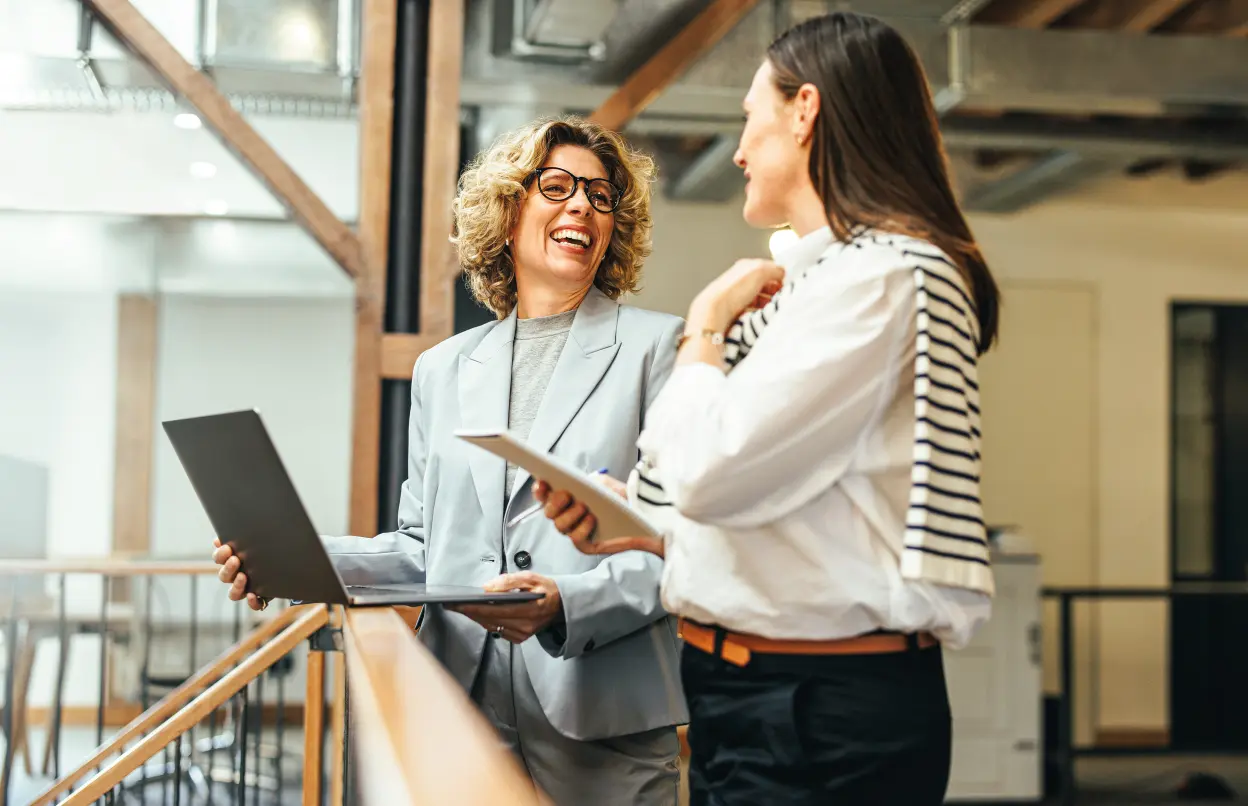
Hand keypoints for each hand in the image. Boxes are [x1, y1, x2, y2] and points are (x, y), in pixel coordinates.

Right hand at [212, 537, 267, 611]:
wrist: (293, 564)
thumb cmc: (272, 547)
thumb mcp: (261, 538)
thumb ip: (247, 534)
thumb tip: (228, 533)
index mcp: (233, 560)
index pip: (219, 559)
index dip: (220, 555)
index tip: (226, 547)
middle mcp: (237, 576)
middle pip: (223, 576)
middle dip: (227, 568)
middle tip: (235, 559)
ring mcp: (248, 589)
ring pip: (233, 594)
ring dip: (236, 585)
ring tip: (243, 576)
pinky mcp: (260, 599)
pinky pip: (254, 605)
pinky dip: (252, 602)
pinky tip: (253, 595)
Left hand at [447, 573, 561, 643]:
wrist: (562, 605)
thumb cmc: (547, 588)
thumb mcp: (531, 577)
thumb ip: (509, 581)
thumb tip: (487, 588)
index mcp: (529, 610)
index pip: (494, 610)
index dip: (473, 607)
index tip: (457, 603)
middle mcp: (525, 626)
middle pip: (489, 620)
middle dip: (470, 612)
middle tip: (452, 605)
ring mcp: (523, 634)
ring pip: (492, 626)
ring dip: (476, 617)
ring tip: (462, 607)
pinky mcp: (521, 638)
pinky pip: (498, 630)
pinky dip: (488, 621)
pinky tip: (480, 613)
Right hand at [533, 482, 664, 557]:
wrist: (646, 519)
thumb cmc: (625, 500)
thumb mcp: (606, 484)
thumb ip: (589, 481)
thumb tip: (574, 482)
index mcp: (569, 498)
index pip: (546, 495)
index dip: (540, 490)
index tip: (543, 482)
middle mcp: (569, 515)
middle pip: (549, 512)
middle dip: (554, 502)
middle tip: (566, 494)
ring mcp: (576, 530)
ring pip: (559, 526)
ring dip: (569, 515)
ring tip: (584, 507)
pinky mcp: (586, 545)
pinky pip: (575, 538)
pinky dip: (581, 528)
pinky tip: (592, 519)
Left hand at [688, 258, 785, 333]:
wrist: (715, 311)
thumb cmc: (734, 290)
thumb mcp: (760, 271)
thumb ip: (775, 269)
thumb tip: (783, 272)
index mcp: (745, 266)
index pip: (768, 268)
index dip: (780, 276)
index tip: (787, 284)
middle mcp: (740, 279)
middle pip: (764, 284)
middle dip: (775, 290)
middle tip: (781, 297)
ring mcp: (738, 295)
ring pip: (760, 298)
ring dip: (768, 302)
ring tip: (773, 307)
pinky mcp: (736, 310)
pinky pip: (753, 310)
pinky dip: (760, 311)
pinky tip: (762, 315)